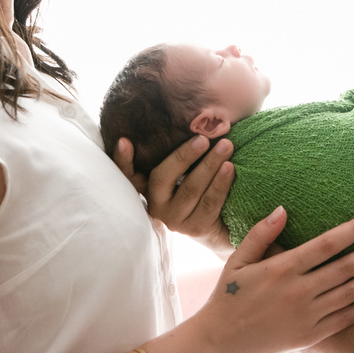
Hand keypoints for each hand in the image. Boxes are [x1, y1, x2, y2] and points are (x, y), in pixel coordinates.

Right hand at [114, 135, 234, 256]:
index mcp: (150, 190)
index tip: (124, 141)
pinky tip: (230, 168)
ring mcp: (175, 220)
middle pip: (163, 176)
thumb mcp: (187, 173)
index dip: (123, 160)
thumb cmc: (202, 191)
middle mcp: (156, 206)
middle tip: (203, 138)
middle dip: (184, 155)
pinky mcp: (196, 228)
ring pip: (191, 188)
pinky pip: (210, 202)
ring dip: (209, 164)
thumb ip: (181, 158)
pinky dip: (221, 183)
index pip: (130, 175)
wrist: (223, 227)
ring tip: (225, 146)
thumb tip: (192, 124)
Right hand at [192, 208, 353, 352]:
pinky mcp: (311, 335)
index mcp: (282, 268)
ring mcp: (307, 315)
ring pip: (351, 293)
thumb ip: (262, 234)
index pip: (326, 244)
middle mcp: (299, 291)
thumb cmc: (229, 296)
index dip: (353, 231)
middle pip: (347, 268)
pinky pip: (346, 318)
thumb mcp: (238, 259)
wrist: (221, 341)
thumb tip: (283, 209)